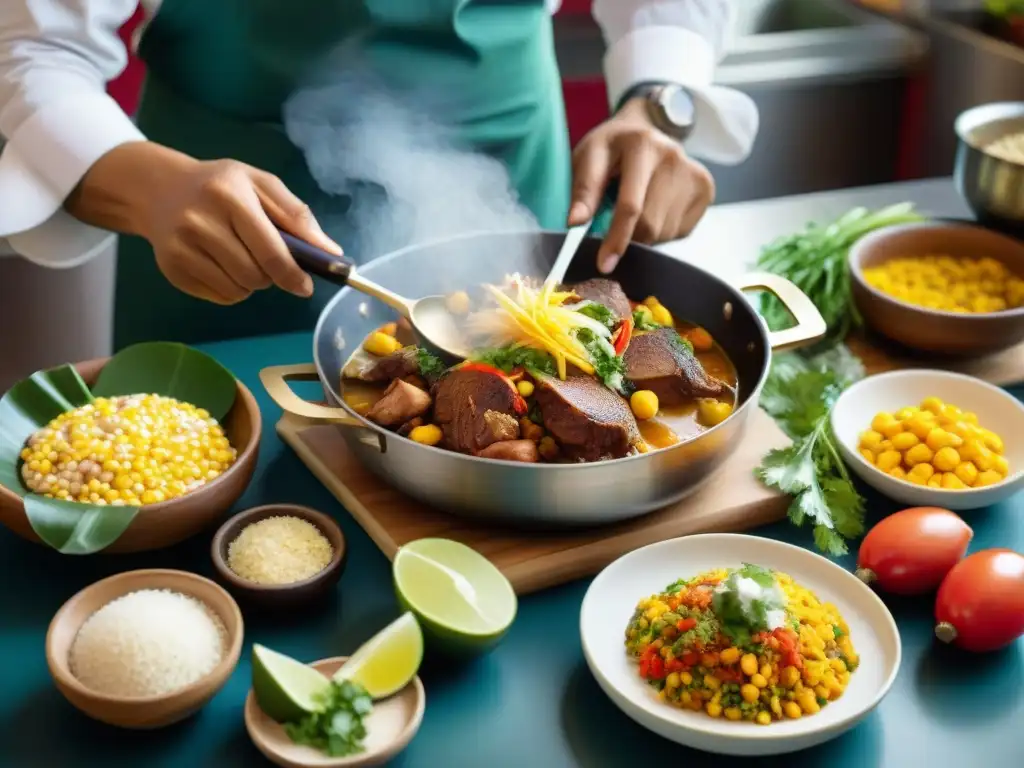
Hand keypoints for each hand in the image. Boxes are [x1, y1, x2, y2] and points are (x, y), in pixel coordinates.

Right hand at [69, 142, 342, 303]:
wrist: (159, 188)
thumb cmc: (221, 185)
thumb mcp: (261, 185)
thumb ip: (297, 216)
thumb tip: (331, 253)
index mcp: (229, 197)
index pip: (270, 251)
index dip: (293, 275)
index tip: (305, 286)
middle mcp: (200, 222)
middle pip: (254, 276)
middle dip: (270, 276)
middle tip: (265, 259)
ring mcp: (181, 248)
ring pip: (237, 291)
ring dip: (250, 284)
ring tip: (241, 257)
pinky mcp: (171, 269)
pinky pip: (219, 297)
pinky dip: (230, 289)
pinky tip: (221, 264)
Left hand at [568, 98, 714, 273]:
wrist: (646, 128)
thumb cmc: (612, 147)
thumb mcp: (588, 157)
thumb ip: (583, 189)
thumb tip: (576, 222)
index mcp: (642, 145)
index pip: (631, 205)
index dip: (616, 239)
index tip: (604, 264)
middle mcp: (674, 157)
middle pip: (650, 224)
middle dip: (628, 238)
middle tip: (615, 228)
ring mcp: (694, 173)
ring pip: (665, 232)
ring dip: (644, 234)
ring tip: (637, 208)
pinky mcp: (705, 188)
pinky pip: (679, 231)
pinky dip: (661, 230)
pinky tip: (654, 207)